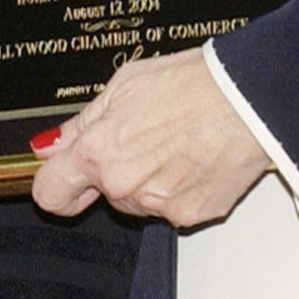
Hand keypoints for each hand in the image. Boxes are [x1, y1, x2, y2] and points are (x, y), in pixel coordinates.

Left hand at [29, 48, 271, 226]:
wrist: (248, 97)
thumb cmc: (193, 82)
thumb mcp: (125, 84)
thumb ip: (82, 122)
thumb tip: (53, 144)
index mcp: (98, 151)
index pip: (49, 192)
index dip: (57, 181)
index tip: (66, 173)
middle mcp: (123, 185)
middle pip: (103, 192)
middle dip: (116, 169)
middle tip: (146, 135)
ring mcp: (157, 205)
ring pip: (138, 200)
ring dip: (149, 178)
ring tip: (177, 140)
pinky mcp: (190, 215)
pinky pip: (173, 207)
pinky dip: (181, 187)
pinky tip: (196, 156)